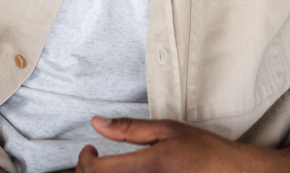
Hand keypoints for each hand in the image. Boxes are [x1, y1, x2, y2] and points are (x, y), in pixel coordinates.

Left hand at [75, 117, 289, 171]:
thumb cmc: (205, 150)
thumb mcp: (168, 130)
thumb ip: (129, 128)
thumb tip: (96, 123)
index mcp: (147, 168)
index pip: (97, 171)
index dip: (84, 160)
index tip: (89, 149)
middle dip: (89, 172)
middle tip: (93, 159)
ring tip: (108, 168)